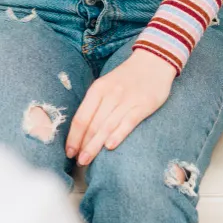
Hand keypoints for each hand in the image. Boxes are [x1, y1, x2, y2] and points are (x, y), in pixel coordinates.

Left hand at [66, 50, 176, 166]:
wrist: (153, 61)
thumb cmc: (127, 77)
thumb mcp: (106, 84)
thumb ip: (96, 103)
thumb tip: (82, 129)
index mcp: (98, 89)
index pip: (81, 117)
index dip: (74, 136)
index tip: (69, 151)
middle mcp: (110, 94)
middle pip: (92, 124)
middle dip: (83, 145)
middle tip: (77, 161)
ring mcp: (127, 100)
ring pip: (107, 126)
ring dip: (95, 145)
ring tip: (86, 160)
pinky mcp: (143, 105)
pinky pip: (128, 122)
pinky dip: (118, 134)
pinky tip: (109, 147)